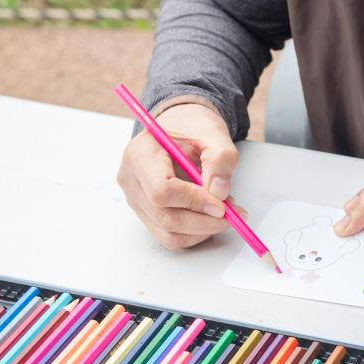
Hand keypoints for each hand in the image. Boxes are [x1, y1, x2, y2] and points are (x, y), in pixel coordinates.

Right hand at [117, 101, 242, 249]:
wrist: (178, 128)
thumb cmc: (191, 128)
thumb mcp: (213, 134)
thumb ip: (221, 159)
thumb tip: (219, 193)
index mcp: (141, 153)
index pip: (162, 190)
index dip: (194, 201)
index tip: (222, 204)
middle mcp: (131, 179)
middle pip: (164, 217)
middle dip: (203, 221)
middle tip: (232, 213)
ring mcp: (135, 199)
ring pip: (167, 233)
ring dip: (201, 230)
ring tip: (224, 212)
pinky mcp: (145, 212)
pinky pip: (169, 235)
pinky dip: (194, 233)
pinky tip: (210, 216)